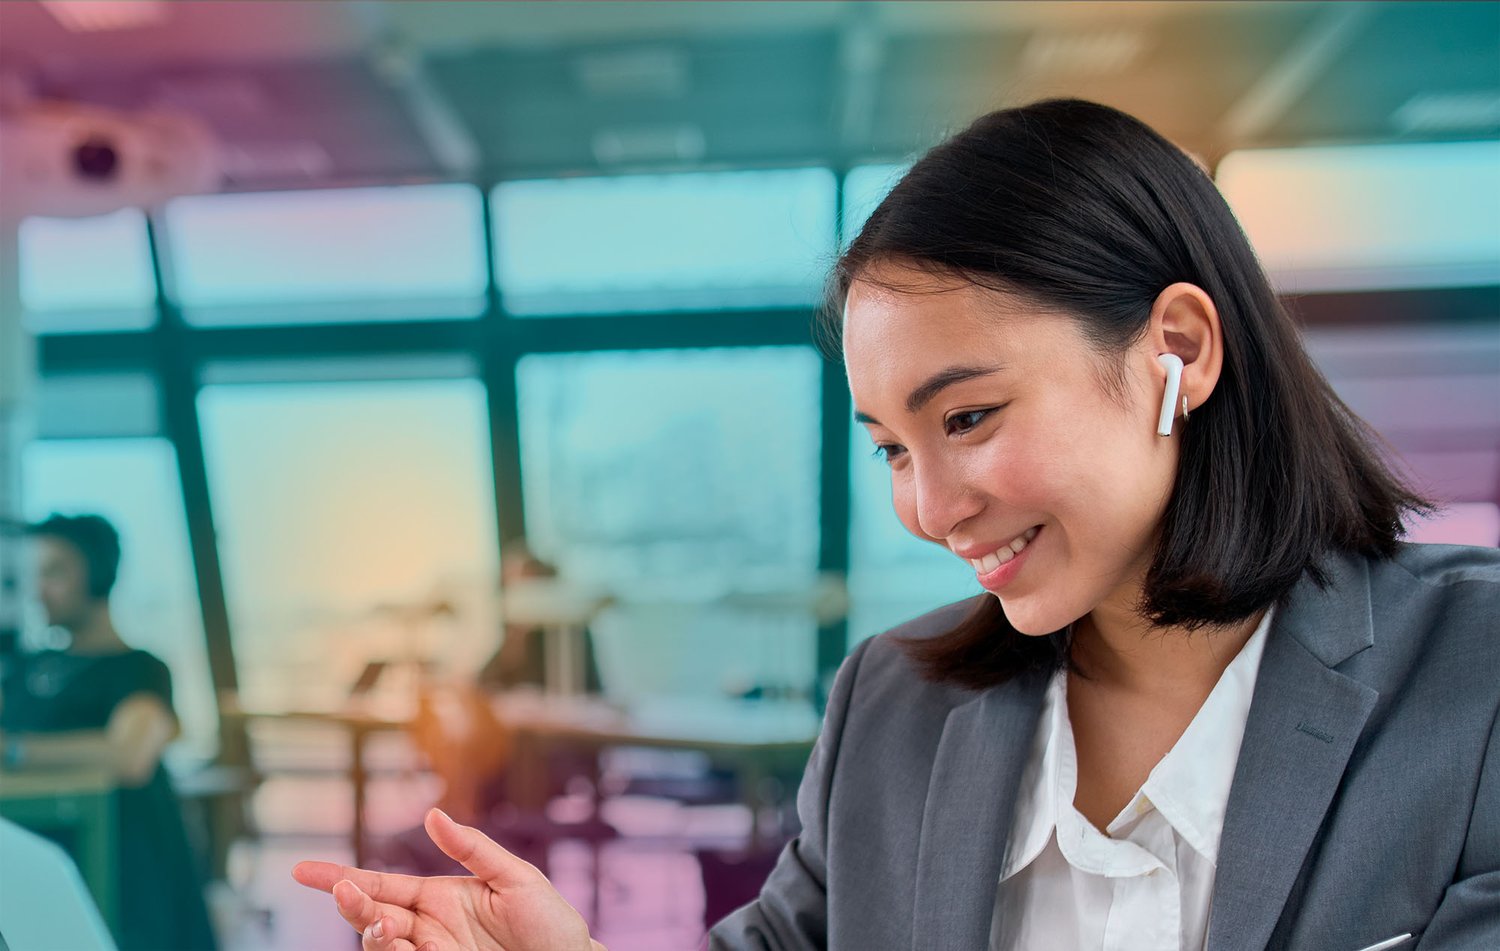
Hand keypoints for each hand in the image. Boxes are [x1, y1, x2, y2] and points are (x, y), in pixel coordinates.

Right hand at [292, 807, 605, 950]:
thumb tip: (431, 814)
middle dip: (352, 905)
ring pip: (382, 946)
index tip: (302, 870)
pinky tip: (396, 943)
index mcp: (440, 897)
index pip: (382, 885)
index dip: (342, 878)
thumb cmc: (551, 922)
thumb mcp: (516, 877)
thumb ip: (472, 848)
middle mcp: (429, 928)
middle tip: (347, 892)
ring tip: (383, 925)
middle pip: (372, 915)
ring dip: (372, 934)